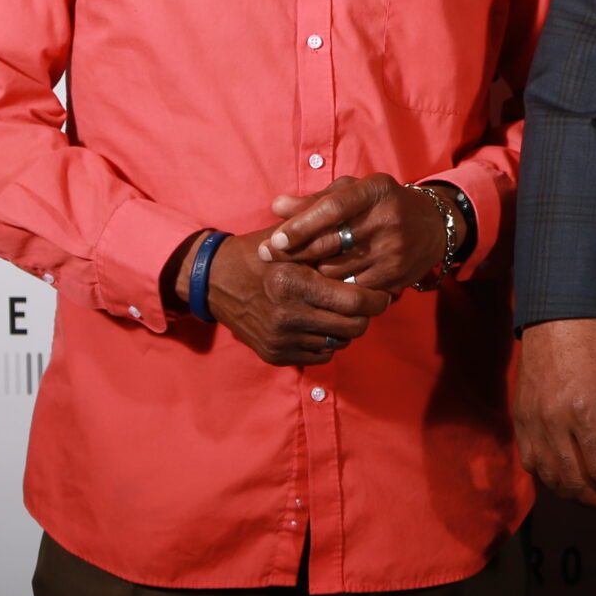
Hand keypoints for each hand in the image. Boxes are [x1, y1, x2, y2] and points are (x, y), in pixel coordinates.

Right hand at [173, 228, 391, 365]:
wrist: (213, 280)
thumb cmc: (258, 254)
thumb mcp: (288, 240)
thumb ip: (324, 240)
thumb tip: (366, 241)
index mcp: (293, 283)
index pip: (355, 301)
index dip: (377, 299)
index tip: (383, 293)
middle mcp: (286, 315)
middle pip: (353, 327)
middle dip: (365, 315)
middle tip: (365, 303)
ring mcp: (280, 339)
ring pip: (338, 342)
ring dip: (345, 328)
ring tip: (338, 311)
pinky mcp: (274, 354)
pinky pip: (320, 355)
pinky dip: (326, 341)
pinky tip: (318, 323)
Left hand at [264, 173, 448, 294]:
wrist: (433, 227)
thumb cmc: (380, 206)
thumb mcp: (353, 193)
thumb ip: (315, 200)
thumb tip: (277, 206)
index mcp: (375, 190)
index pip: (332, 208)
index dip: (301, 225)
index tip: (275, 240)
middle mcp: (388, 218)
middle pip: (330, 241)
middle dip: (294, 251)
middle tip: (267, 255)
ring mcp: (394, 249)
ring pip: (336, 269)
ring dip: (314, 270)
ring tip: (303, 265)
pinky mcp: (396, 275)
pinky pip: (352, 287)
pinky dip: (335, 285)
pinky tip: (328, 280)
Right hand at [515, 317, 595, 516]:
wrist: (563, 310)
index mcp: (585, 411)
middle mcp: (552, 422)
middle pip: (576, 483)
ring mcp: (531, 421)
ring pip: (551, 478)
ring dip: (579, 496)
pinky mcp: (520, 417)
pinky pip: (532, 463)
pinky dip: (553, 479)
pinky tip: (574, 479)